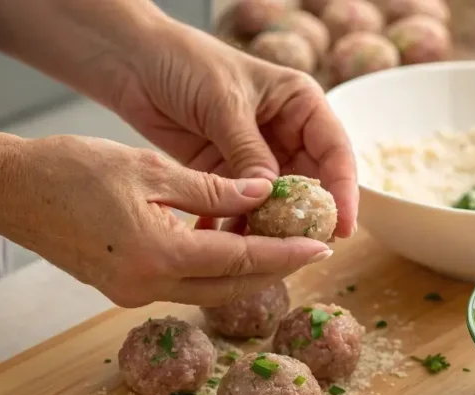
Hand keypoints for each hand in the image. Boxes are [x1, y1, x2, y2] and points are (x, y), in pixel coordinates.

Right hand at [0, 135, 331, 306]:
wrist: (8, 191)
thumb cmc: (70, 170)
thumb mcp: (149, 169)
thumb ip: (210, 188)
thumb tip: (260, 193)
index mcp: (158, 255)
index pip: (239, 259)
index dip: (284, 253)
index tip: (319, 246)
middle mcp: (146, 286)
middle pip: (228, 286)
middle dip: (272, 271)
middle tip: (309, 251)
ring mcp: (130, 293)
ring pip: (205, 290)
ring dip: (243, 274)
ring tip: (278, 250)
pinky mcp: (120, 289)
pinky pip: (179, 286)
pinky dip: (210, 272)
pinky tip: (227, 251)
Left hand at [107, 16, 358, 236]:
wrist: (132, 61)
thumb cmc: (185, 62)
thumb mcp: (223, 103)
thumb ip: (248, 151)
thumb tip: (271, 195)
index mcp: (300, 104)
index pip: (334, 151)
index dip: (342, 190)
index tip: (341, 225)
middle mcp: (285, 132)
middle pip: (310, 183)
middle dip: (307, 217)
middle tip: (305, 250)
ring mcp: (255, 156)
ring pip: (276, 202)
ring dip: (270, 226)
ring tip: (264, 254)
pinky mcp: (224, 173)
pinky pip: (240, 206)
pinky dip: (236, 225)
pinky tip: (228, 245)